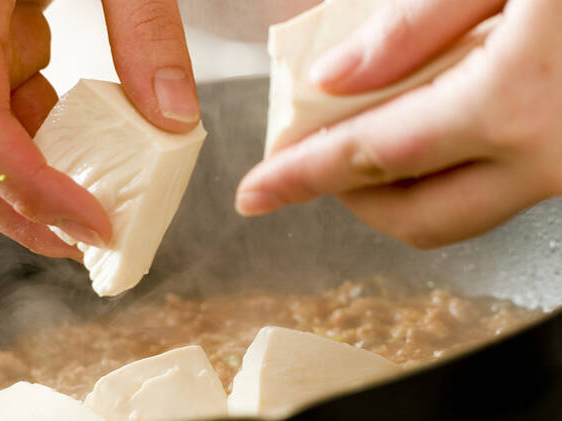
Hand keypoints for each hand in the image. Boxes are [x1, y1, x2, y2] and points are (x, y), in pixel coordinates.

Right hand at [0, 0, 198, 258]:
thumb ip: (146, 29)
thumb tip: (176, 118)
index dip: (29, 189)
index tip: (96, 226)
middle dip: (22, 212)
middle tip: (88, 246)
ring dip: (34, 187)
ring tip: (92, 216)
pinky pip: (8, 113)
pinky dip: (48, 149)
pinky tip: (89, 163)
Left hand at [236, 0, 561, 247]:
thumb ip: (417, 24)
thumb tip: (337, 78)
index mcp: (518, 103)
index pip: (370, 158)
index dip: (300, 179)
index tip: (253, 195)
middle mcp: (547, 158)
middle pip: (413, 217)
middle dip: (347, 198)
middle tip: (310, 160)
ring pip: (456, 215)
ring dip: (395, 191)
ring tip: (360, 140)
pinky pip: (495, 191)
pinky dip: (444, 174)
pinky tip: (427, 127)